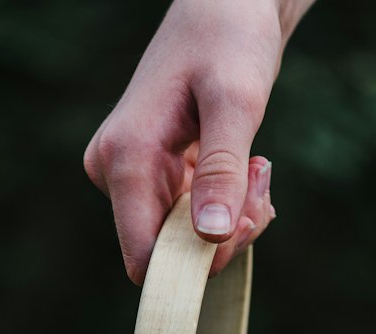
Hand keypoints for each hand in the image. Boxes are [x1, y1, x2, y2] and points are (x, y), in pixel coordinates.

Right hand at [84, 0, 310, 282]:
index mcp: (124, 158)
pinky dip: (228, 207)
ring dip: (234, 218)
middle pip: (170, 253)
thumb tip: (210, 237)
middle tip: (261, 185)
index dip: (195, 265)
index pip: (144, 259)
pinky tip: (248, 168)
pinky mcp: (152, 177)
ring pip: (186, 240)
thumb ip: (222, 170)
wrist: (226, 6)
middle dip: (225, 234)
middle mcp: (115, 174)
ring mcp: (131, 177)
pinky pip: (191, 220)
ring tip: (258, 167)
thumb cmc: (229, 38)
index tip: (243, 225)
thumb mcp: (236, 101)